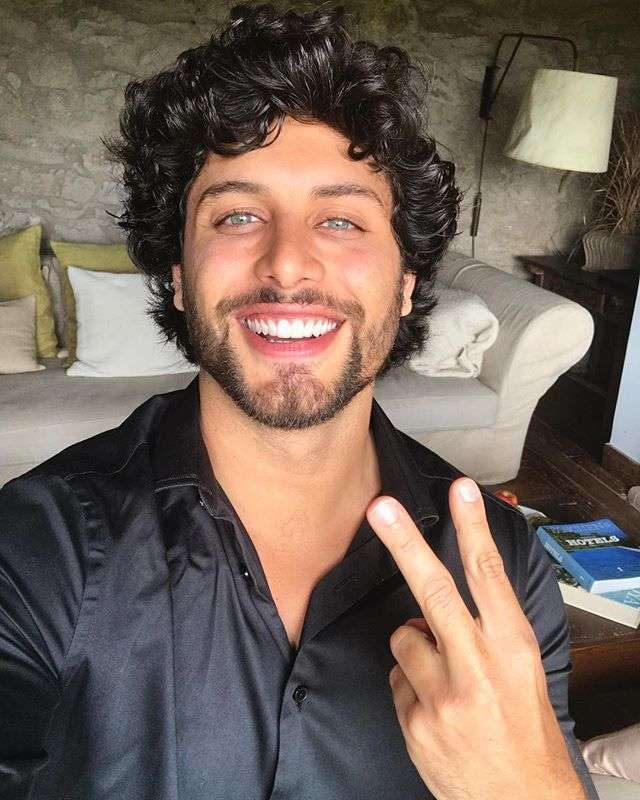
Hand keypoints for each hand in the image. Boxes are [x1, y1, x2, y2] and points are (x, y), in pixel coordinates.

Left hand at [365, 477, 586, 799]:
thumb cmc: (524, 730)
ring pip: (403, 638)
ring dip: (415, 651)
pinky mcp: (417, 722)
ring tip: (446, 683)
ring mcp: (445, 695)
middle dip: (404, 542)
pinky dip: (410, 689)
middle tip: (379, 507)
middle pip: (433, 590)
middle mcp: (479, 665)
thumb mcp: (521, 672)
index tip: (461, 489)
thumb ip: (482, 633)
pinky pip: (395, 681)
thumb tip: (431, 609)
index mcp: (512, 646)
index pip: (490, 575)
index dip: (472, 527)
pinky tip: (436, 714)